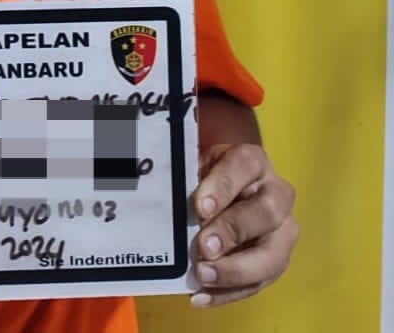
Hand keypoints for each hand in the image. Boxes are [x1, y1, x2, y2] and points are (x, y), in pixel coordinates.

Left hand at [189, 142, 296, 308]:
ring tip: (203, 275)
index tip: (199, 207)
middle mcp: (277, 194)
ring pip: (272, 255)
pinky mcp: (276, 262)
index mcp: (254, 161)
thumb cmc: (211, 177)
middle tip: (204, 246)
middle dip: (233, 231)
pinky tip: (202, 294)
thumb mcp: (200, 166)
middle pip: (266, 213)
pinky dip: (229, 292)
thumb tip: (173, 203)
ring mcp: (282, 231)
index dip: (222, 187)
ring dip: (236, 270)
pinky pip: (258, 283)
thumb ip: (191, 181)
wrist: (231, 187)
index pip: (243, 166)